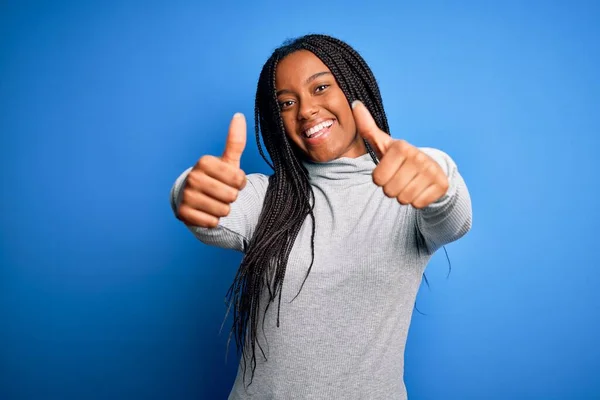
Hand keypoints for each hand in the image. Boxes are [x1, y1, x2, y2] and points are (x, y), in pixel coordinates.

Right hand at [178, 113, 247, 227]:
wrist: (197, 197)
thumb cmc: (218, 178)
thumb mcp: (228, 161)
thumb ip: (235, 140)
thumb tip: (239, 115)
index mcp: (204, 162)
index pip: (239, 179)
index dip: (240, 183)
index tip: (232, 180)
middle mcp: (192, 177)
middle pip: (231, 196)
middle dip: (232, 197)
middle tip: (222, 193)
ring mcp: (186, 195)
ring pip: (223, 211)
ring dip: (223, 209)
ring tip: (215, 202)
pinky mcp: (183, 214)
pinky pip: (212, 222)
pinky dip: (213, 220)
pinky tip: (207, 212)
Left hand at [352, 101, 448, 208]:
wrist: (431, 169)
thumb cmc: (400, 158)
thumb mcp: (383, 144)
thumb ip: (367, 127)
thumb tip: (354, 103)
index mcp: (401, 147)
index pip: (377, 179)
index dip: (380, 179)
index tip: (389, 170)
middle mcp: (418, 156)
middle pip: (389, 191)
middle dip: (391, 189)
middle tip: (399, 179)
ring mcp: (432, 171)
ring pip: (404, 199)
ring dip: (403, 196)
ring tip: (409, 184)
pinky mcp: (442, 185)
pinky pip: (418, 204)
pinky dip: (417, 201)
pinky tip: (420, 189)